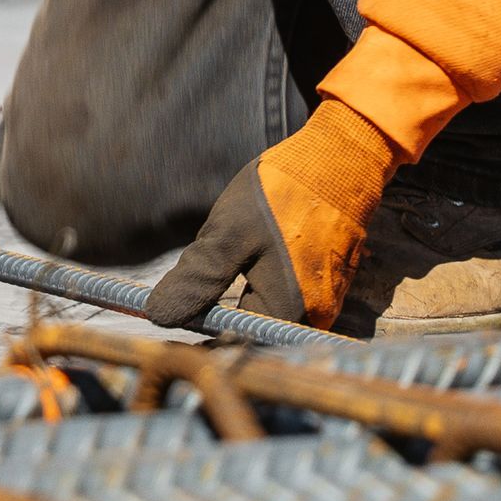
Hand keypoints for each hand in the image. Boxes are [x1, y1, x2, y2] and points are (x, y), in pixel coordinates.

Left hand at [144, 96, 398, 330]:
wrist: (341, 157)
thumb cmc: (283, 193)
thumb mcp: (230, 231)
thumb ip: (198, 278)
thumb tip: (159, 316)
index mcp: (287, 313)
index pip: (233, 344)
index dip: (201, 337)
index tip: (173, 321)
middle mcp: (313, 318)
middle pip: (256, 331)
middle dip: (225, 316)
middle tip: (196, 287)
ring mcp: (326, 299)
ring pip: (272, 310)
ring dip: (247, 297)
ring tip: (229, 265)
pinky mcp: (331, 280)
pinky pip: (291, 294)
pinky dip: (268, 283)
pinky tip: (258, 257)